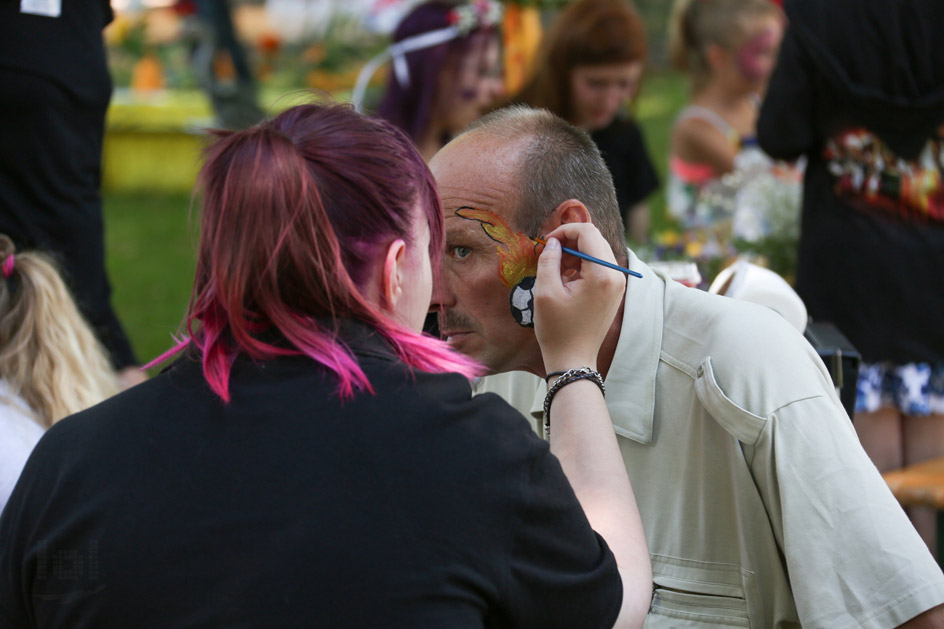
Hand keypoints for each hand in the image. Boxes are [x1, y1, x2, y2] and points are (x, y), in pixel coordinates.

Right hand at [533, 223, 625, 373]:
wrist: (573, 359)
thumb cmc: (557, 330)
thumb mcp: (545, 292)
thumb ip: (548, 260)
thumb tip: (553, 242)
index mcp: (602, 275)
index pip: (588, 232)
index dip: (564, 230)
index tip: (547, 243)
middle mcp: (616, 276)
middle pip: (595, 239)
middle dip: (570, 240)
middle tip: (550, 254)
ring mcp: (618, 284)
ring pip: (597, 250)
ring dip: (576, 252)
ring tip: (557, 270)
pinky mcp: (614, 291)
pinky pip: (600, 265)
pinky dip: (583, 264)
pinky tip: (568, 279)